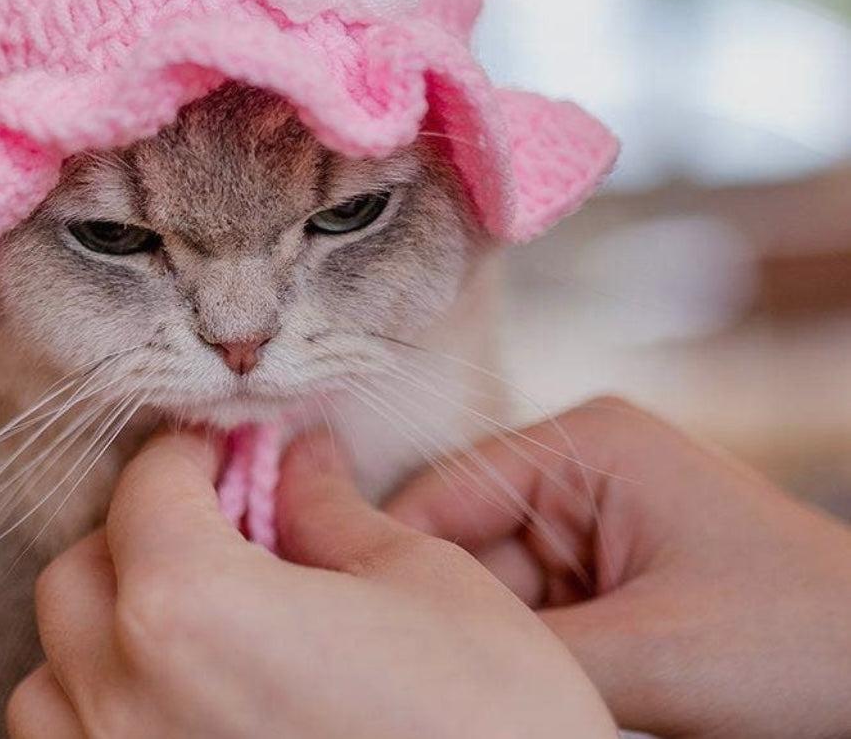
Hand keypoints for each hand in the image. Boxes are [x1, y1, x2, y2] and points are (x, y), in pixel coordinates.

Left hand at [8, 427, 613, 738]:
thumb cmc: (492, 729)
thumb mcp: (429, 587)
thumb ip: (334, 515)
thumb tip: (300, 463)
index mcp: (192, 611)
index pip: (146, 490)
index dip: (189, 454)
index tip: (227, 455)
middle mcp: (126, 705)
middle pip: (77, 580)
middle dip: (140, 538)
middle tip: (219, 535)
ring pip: (49, 686)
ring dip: (103, 641)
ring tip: (193, 634)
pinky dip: (102, 724)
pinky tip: (183, 714)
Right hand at [387, 395, 850, 738]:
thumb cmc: (801, 643)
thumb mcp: (650, 652)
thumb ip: (522, 653)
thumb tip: (421, 665)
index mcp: (583, 446)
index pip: (444, 494)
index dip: (386, 553)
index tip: (338, 611)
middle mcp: (580, 472)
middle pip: (464, 546)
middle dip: (441, 609)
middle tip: (394, 671)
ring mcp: (596, 526)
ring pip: (495, 591)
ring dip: (483, 641)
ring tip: (455, 688)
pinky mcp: (612, 580)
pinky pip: (538, 618)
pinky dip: (522, 659)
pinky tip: (506, 693)